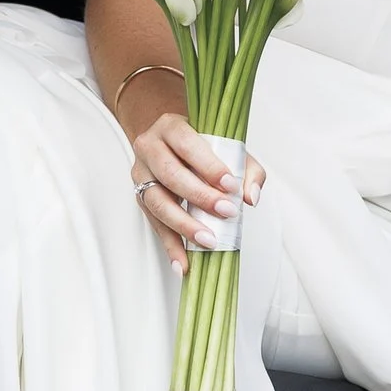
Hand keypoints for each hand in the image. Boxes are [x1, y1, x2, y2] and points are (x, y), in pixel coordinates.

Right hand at [130, 110, 263, 274]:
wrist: (171, 144)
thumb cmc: (203, 147)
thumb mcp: (229, 148)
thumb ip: (247, 170)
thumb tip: (251, 197)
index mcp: (171, 127)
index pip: (188, 145)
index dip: (208, 165)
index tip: (230, 184)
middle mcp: (150, 148)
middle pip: (170, 174)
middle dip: (200, 196)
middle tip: (226, 212)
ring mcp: (141, 174)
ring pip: (157, 202)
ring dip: (184, 225)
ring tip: (208, 241)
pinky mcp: (140, 198)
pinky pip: (154, 224)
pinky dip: (170, 246)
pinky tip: (182, 263)